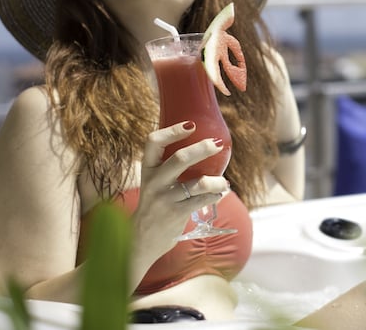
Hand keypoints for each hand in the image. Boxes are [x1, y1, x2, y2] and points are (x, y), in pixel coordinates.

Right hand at [134, 122, 228, 257]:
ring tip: (224, 182)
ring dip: (217, 181)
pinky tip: (220, 194)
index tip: (191, 124)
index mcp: (148, 169)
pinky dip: (215, 195)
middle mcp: (154, 182)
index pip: (153, 142)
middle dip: (202, 149)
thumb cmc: (155, 205)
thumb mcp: (154, 182)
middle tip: (217, 144)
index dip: (172, 130)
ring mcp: (165, 199)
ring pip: (197, 183)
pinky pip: (202, 200)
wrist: (140, 240)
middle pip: (179, 159)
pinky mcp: (175, 214)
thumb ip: (170, 167)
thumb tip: (203, 147)